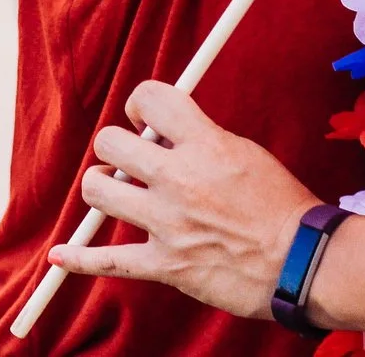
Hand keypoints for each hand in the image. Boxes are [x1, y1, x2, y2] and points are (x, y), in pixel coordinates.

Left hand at [48, 82, 319, 319]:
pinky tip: (61, 255)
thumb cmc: (283, 207)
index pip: (148, 99)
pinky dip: (80, 259)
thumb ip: (202, 139)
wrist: (303, 263)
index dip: (138, 103)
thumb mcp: (246, 153)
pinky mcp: (165, 265)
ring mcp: (168, 224)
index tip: (142, 116)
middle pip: (110, 143)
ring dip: (104, 188)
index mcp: (205, 145)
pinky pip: (109, 261)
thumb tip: (166, 129)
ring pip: (98, 191)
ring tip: (119, 191)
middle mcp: (180, 180)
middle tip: (133, 158)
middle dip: (117, 146)